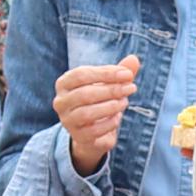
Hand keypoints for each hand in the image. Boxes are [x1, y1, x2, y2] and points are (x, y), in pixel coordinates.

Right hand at [54, 56, 141, 171]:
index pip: (81, 74)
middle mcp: (61, 102)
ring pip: (87, 113)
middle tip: (131, 88)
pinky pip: (95, 130)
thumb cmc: (99, 99)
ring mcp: (67, 121)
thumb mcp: (108, 83)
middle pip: (85, 93)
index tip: (128, 74)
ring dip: (111, 106)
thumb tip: (134, 59)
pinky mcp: (78, 137)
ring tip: (125, 102)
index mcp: (64, 83)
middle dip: (111, 90)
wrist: (92, 131)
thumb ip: (120, 72)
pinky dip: (110, 123)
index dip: (106, 73)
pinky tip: (118, 117)